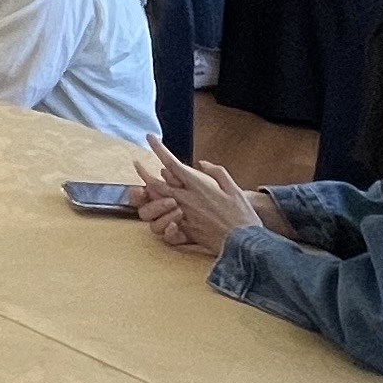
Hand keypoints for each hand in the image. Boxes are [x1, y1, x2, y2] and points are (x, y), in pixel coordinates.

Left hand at [129, 136, 263, 255]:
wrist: (245, 244)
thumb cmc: (242, 215)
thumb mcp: (233, 188)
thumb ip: (216, 173)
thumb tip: (201, 163)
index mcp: (199, 186)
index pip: (172, 163)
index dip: (159, 149)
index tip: (150, 138)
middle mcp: (187, 200)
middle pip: (156, 184)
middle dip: (143, 172)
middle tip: (137, 164)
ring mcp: (183, 216)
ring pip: (157, 202)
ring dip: (148, 192)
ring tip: (143, 185)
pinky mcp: (184, 231)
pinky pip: (164, 221)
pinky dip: (158, 213)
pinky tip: (158, 209)